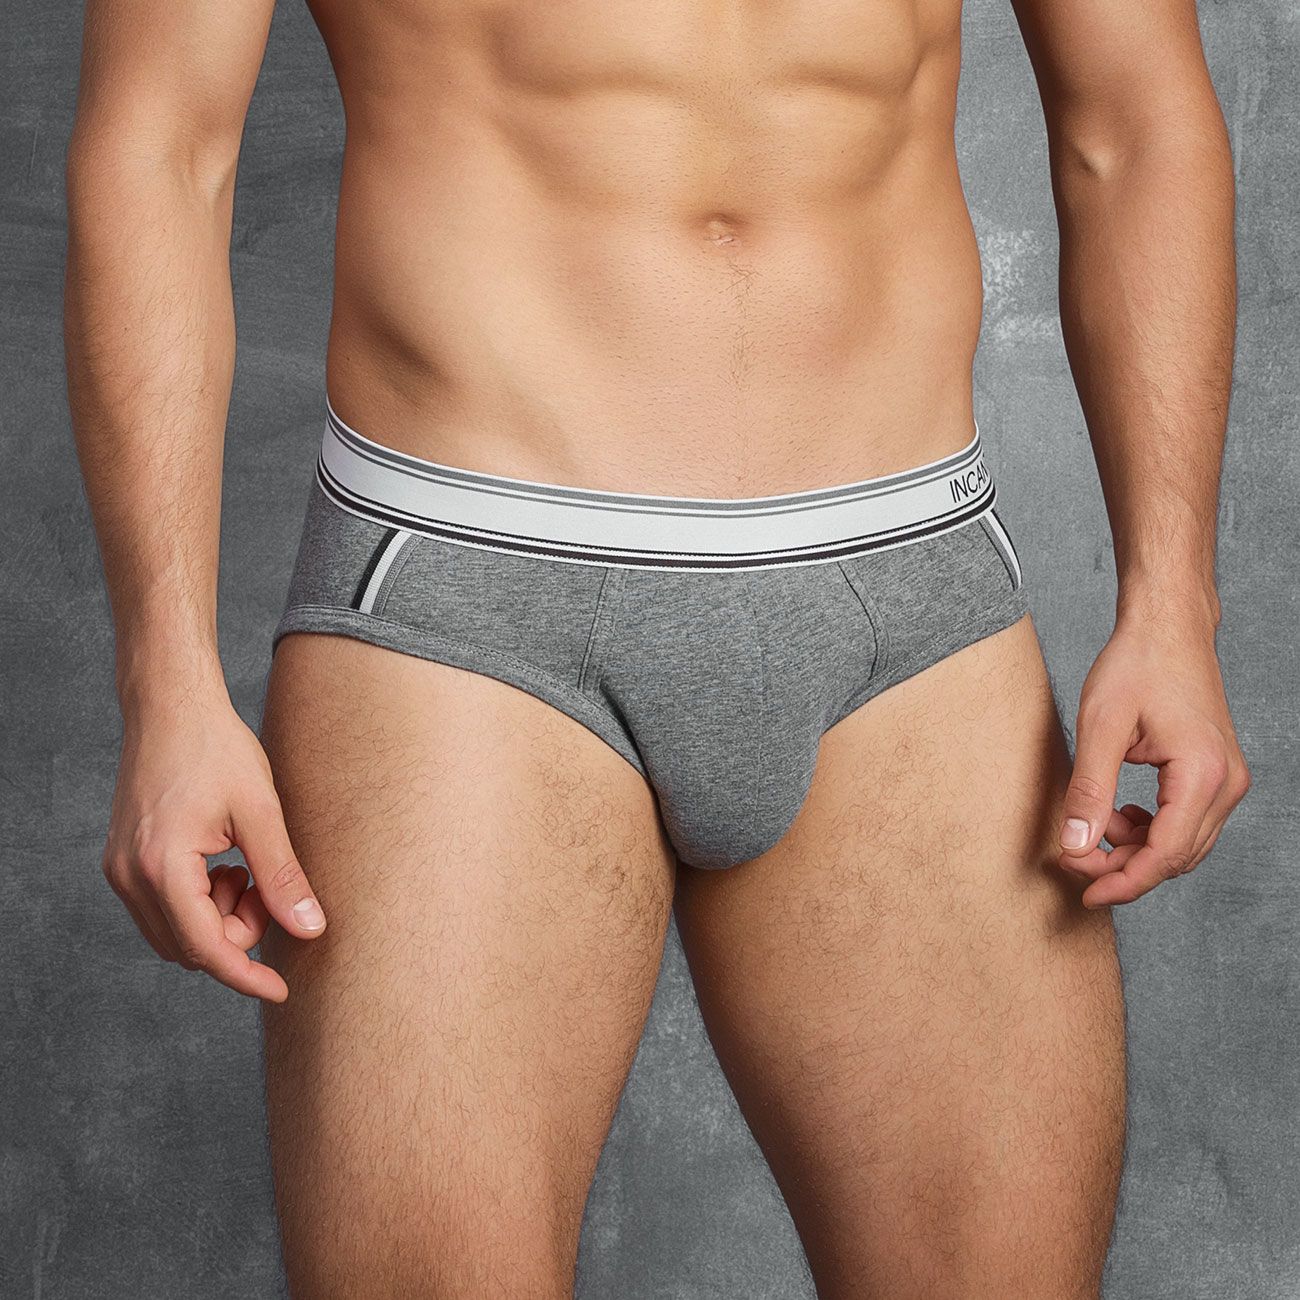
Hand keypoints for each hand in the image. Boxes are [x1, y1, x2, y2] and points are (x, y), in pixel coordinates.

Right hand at [102, 688, 325, 999]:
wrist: (171, 707)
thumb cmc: (216, 748)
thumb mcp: (261, 811)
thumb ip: (283, 876)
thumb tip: (309, 929)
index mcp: (161, 867)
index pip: (207, 949)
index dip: (247, 975)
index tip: (282, 989)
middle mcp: (130, 877)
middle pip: (189, 948)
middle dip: (238, 934)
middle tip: (271, 890)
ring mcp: (121, 871)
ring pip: (176, 933)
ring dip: (220, 920)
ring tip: (248, 870)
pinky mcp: (125, 862)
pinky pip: (165, 910)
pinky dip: (202, 903)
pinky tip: (227, 865)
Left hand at [1057, 618, 1249, 906]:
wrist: (1167, 629)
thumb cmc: (1136, 665)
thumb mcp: (1099, 728)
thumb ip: (1089, 791)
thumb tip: (1074, 846)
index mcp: (1203, 775)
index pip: (1164, 855)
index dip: (1121, 882)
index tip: (1083, 893)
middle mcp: (1226, 785)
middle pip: (1176, 858)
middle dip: (1123, 868)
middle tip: (1074, 860)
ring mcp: (1227, 781)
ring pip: (1182, 845)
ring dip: (1134, 849)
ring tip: (1090, 828)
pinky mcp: (1216, 775)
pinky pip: (1185, 824)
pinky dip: (1148, 830)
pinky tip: (1116, 814)